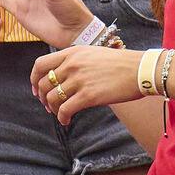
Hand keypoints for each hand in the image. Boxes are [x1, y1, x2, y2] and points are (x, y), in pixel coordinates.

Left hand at [31, 45, 146, 124]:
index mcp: (72, 53)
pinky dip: (62, 118)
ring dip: (53, 109)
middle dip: (44, 98)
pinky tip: (67, 121)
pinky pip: (65, 110)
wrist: (140, 70)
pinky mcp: (88, 96)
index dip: (34, 80)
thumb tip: (62, 78)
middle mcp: (72, 64)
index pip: (40, 65)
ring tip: (60, 114)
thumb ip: (75, 62)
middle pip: (44, 84)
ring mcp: (79, 80)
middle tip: (50, 106)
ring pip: (52, 99)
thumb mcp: (93, 54)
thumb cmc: (120, 64)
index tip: (38, 90)